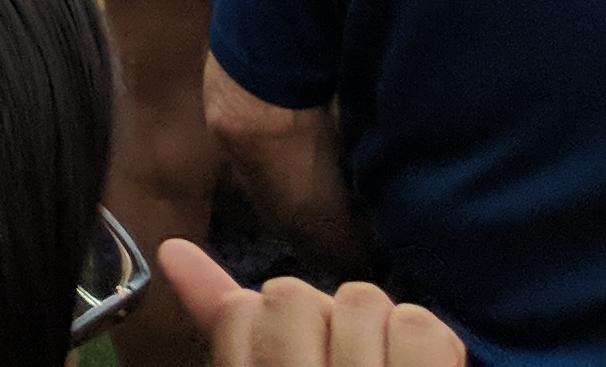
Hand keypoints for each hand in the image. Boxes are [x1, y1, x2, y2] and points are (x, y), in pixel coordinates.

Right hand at [156, 245, 463, 365]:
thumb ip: (221, 319)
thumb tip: (173, 249)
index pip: (239, 313)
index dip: (270, 326)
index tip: (297, 363)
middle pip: (292, 296)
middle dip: (322, 321)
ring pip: (359, 300)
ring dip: (380, 330)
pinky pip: (421, 326)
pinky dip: (432, 343)